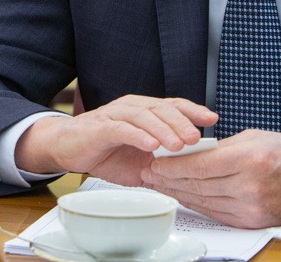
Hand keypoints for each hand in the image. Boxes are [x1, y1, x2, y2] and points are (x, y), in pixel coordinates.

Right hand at [15, 95, 217, 185]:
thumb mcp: (140, 161)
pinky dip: (138, 135)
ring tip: (178, 145)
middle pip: (162, 108)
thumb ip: (163, 163)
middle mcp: (132, 107)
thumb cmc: (105, 153)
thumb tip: (192, 175)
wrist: (67, 149)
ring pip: (144, 116)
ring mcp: (116, 115)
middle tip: (196, 139)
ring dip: (163, 130)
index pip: (173, 106)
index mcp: (145, 111)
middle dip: (182, 123)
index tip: (213, 119)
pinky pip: (122, 128)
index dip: (193, 110)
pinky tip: (150, 145)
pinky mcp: (100, 127)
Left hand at [140, 130, 280, 227]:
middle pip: (197, 186)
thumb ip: (219, 147)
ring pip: (203, 201)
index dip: (172, 166)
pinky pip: (216, 213)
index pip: (199, 166)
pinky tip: (183, 195)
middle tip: (148, 172)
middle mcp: (250, 187)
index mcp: (249, 160)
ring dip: (177, 193)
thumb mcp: (252, 137)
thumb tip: (187, 153)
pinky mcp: (252, 221)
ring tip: (159, 184)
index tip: (154, 161)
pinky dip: (197, 203)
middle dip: (168, 180)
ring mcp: (251, 208)